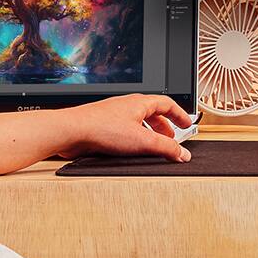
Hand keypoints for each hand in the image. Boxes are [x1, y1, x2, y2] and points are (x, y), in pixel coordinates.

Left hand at [64, 94, 195, 162]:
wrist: (71, 131)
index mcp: (139, 103)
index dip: (179, 114)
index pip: (167, 104)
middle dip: (164, 127)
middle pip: (152, 113)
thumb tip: (183, 154)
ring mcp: (113, 115)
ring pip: (137, 122)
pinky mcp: (102, 126)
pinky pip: (124, 130)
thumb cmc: (101, 129)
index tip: (187, 124)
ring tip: (152, 147)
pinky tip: (131, 151)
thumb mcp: (142, 141)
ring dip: (149, 133)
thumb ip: (166, 148)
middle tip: (170, 140)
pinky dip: (134, 139)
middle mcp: (126, 106)